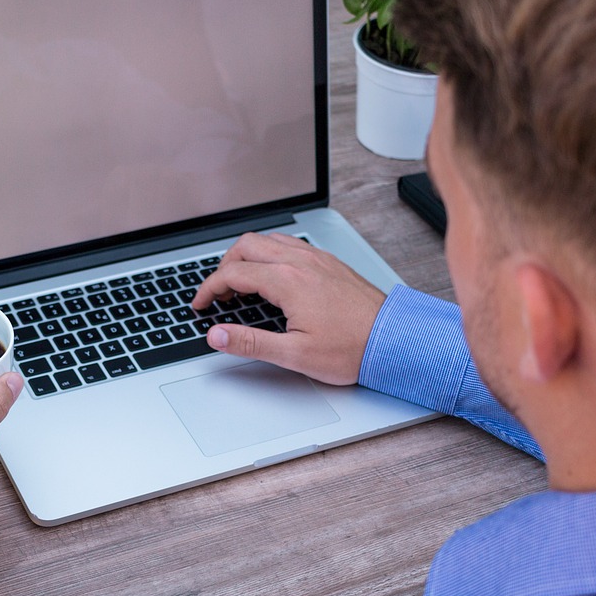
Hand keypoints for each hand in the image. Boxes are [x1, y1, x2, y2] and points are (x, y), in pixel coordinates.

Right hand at [191, 232, 385, 384]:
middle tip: (218, 292)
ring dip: (247, 256)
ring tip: (241, 284)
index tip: (201, 304)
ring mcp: (317, 258)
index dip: (208, 289)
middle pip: (246, 245)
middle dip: (223, 266)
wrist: (394, 340)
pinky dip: (270, 254)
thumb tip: (216, 335)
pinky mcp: (329, 262)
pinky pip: (290, 244)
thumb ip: (250, 342)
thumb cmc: (352, 348)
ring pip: (268, 240)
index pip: (232, 273)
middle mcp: (301, 262)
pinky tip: (273, 276)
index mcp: (288, 281)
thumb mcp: (294, 354)